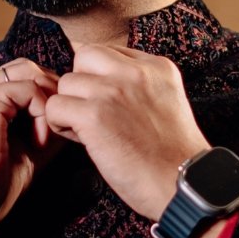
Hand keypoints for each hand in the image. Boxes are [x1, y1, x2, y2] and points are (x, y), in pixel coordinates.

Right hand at [0, 58, 62, 237]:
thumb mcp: (27, 150)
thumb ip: (44, 126)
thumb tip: (72, 112)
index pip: (21, 76)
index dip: (45, 95)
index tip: (56, 127)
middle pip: (26, 67)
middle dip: (50, 92)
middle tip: (58, 127)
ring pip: (29, 73)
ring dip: (47, 102)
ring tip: (45, 138)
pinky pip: (28, 90)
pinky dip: (42, 113)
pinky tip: (38, 143)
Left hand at [41, 43, 210, 220]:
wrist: (183, 184)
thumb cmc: (172, 155)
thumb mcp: (166, 101)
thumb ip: (138, 85)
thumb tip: (98, 81)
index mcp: (156, 66)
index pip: (109, 52)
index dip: (101, 78)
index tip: (111, 105)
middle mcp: (135, 72)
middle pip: (84, 57)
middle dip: (82, 84)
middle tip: (92, 113)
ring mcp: (113, 90)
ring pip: (66, 82)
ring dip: (70, 107)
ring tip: (89, 132)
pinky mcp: (94, 115)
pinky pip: (55, 106)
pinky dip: (60, 124)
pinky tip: (82, 141)